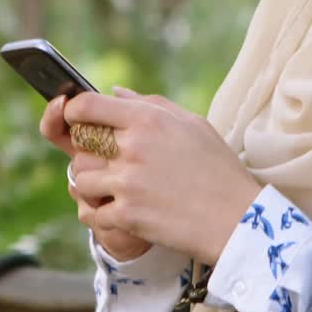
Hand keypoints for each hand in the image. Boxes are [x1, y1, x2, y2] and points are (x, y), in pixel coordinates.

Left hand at [66, 87, 263, 264]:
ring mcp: (127, 182)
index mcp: (148, 120)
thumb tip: (114, 92)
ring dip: (94, 185)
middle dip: (89, 150)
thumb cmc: (218, 168)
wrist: (237, 219)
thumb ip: (149, 104)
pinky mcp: (126, 215)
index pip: (87, 105)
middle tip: (108, 159)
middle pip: (81, 141)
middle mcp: (132, 147)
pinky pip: (92, 212)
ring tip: (119, 189)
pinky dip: (102, 214)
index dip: (74, 110)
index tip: (76, 118)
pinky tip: (122, 212)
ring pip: (81, 179)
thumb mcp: (192, 124)